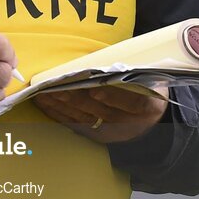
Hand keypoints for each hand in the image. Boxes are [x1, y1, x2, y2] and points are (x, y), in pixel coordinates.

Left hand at [33, 82, 168, 143]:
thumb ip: (130, 73)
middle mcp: (131, 123)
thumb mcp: (147, 79)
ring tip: (45, 94)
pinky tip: (46, 105)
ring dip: (63, 106)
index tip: (96, 91)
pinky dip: (60, 114)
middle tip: (56, 89)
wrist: (153, 120)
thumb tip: (103, 62)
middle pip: (103, 112)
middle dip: (77, 99)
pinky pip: (77, 124)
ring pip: (86, 118)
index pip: (134, 104)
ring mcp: (113, 131)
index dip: (114, 98)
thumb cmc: (147, 90)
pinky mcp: (99, 135)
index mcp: (149, 106)